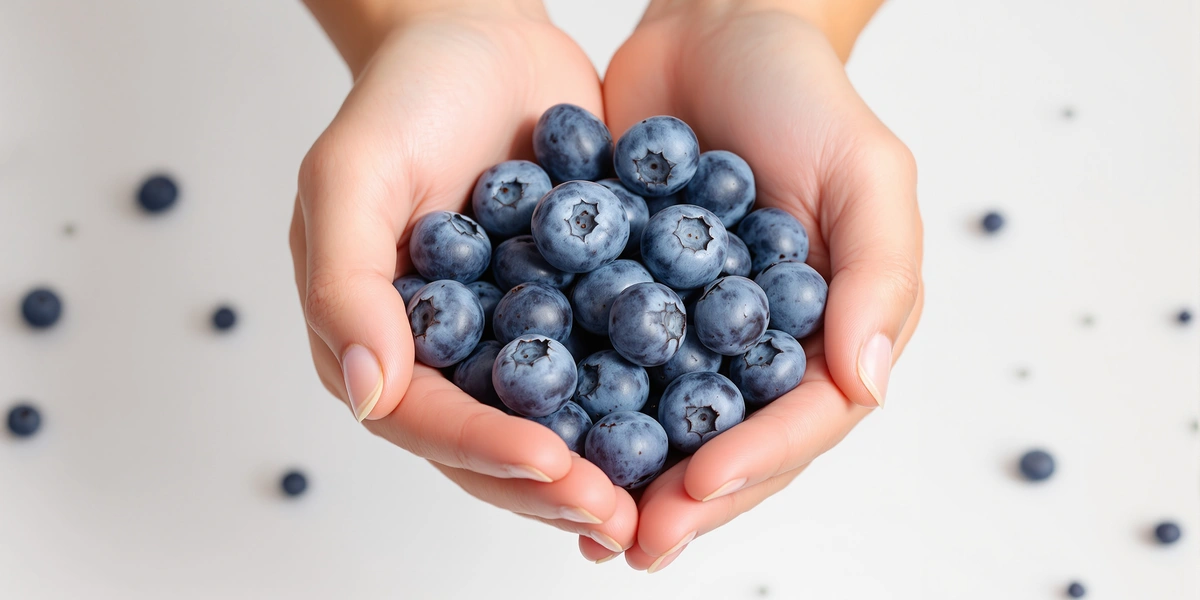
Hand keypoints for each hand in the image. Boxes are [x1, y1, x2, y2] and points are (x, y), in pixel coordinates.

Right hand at [289, 1, 635, 554]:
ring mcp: (512, 336)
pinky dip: (646, 397)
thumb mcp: (351, 174)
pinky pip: (606, 364)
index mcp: (379, 339)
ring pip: (557, 422)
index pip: (426, 421)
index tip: (552, 465)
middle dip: (557, 485)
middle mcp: (446, 355)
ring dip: (607, 464)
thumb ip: (345, 283)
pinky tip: (698, 417)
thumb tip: (367, 391)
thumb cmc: (403, 96)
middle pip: (495, 445)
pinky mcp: (570, 307)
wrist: (480, 34)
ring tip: (665, 492)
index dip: (486, 451)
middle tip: (621, 512)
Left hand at [589, 1, 923, 569]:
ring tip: (586, 523)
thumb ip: (878, 275)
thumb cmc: (803, 94)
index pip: (801, 420)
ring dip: (630, 476)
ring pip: (666, 422)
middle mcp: (763, 346)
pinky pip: (606, 364)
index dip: (754, 460)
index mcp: (831, 331)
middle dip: (687, 497)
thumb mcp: (865, 171)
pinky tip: (542, 439)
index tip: (696, 486)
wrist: (715, 28)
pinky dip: (580, 406)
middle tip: (633, 541)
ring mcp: (694, 330)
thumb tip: (865, 386)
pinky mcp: (630, 300)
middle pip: (731, 442)